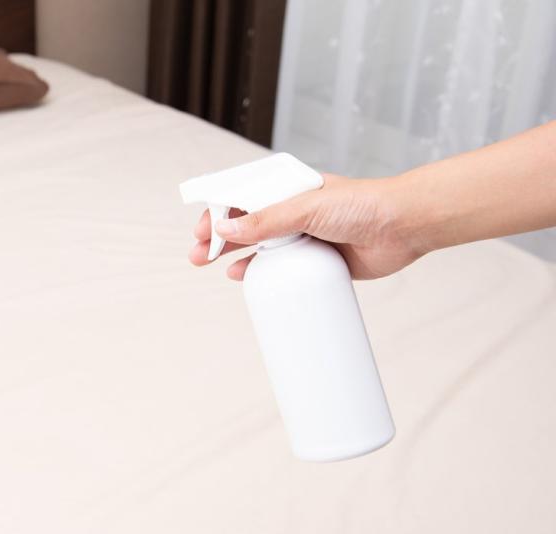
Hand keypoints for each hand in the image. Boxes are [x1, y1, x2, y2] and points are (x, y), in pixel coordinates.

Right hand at [188, 174, 427, 279]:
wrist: (405, 225)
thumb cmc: (363, 204)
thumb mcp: (307, 208)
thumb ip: (266, 220)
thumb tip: (225, 228)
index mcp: (288, 189)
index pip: (242, 197)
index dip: (218, 212)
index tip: (201, 230)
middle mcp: (293, 212)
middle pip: (245, 223)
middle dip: (217, 237)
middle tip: (196, 254)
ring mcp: (304, 236)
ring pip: (259, 247)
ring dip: (234, 255)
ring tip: (211, 265)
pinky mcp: (317, 260)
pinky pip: (281, 268)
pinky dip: (260, 272)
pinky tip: (242, 276)